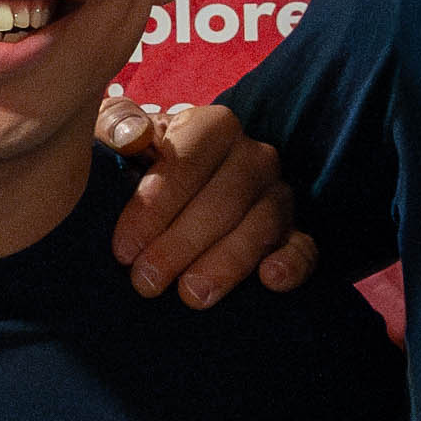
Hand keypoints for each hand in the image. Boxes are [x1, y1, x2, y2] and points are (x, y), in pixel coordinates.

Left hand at [100, 95, 318, 304]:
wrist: (171, 196)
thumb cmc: (140, 167)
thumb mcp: (119, 139)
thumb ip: (115, 126)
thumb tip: (130, 135)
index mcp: (214, 126)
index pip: (190, 159)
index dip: (156, 205)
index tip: (123, 248)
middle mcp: (253, 156)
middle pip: (225, 197)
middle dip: (182, 243)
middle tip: (145, 281)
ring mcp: (278, 196)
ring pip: (262, 225)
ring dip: (226, 262)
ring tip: (191, 295)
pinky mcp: (293, 234)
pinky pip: (304, 248)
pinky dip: (292, 264)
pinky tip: (270, 280)